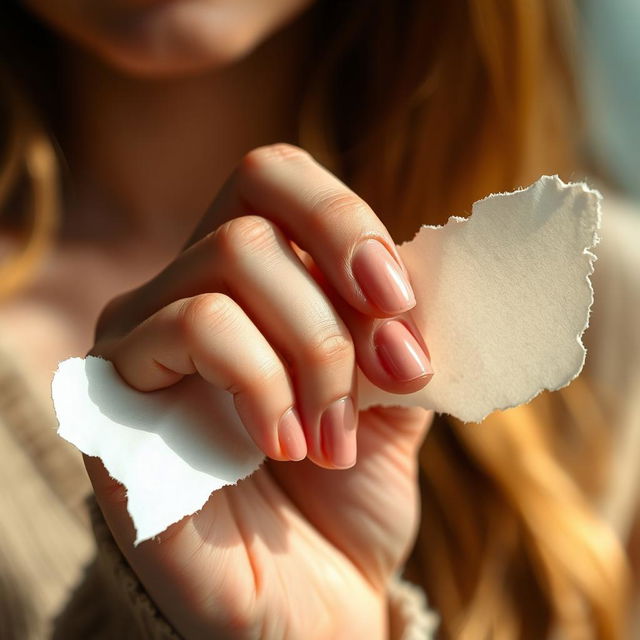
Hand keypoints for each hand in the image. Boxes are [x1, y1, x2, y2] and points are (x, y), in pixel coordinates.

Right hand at [85, 144, 433, 638]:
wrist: (307, 601)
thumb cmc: (347, 497)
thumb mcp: (394, 396)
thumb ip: (398, 322)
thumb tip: (423, 265)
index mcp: (254, 285)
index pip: (273, 179)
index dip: (342, 220)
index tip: (399, 302)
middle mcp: (185, 295)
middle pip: (251, 219)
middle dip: (339, 299)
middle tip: (389, 375)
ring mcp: (141, 340)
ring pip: (226, 264)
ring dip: (313, 353)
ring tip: (335, 438)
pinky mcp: (113, 394)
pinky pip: (189, 329)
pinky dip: (262, 383)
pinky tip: (286, 445)